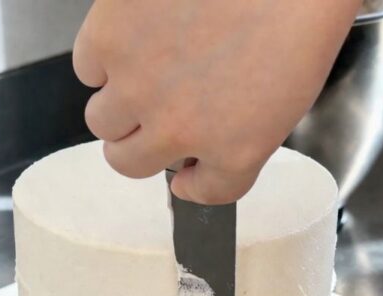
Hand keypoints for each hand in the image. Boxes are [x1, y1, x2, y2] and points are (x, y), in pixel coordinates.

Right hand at [72, 0, 358, 203]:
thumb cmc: (295, 8)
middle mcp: (179, 128)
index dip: (194, 183)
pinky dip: (103, 56)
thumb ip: (244, 128)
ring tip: (139, 69)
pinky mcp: (108, 42)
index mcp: (237, 147)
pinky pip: (87, 67)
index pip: (206, 191)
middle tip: (149, 115)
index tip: (188, 176)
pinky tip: (131, 33)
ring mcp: (138, 87)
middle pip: (129, 164)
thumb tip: (210, 141)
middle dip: (139, 144)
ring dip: (116, 105)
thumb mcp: (290, 88)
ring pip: (102, 123)